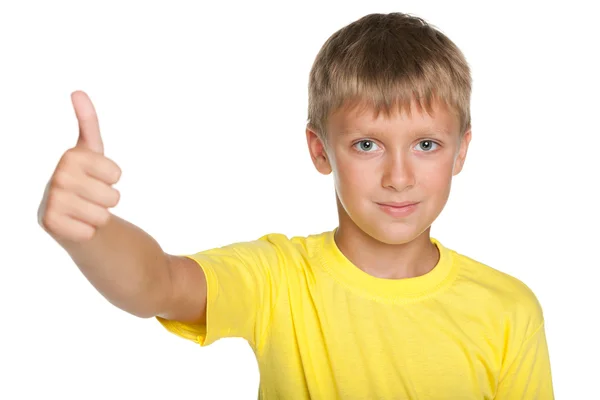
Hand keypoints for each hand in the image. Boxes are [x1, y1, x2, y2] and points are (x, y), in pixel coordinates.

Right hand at [38, 91, 121, 241]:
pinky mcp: (50, 223)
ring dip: (99, 216)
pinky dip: (88, 231)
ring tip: (84, 209)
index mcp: (71, 156)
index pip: (116, 174)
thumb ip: (88, 122)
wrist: (67, 211)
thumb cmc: (85, 178)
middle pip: (113, 196)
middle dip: (108, 199)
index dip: (113, 179)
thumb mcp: (91, 150)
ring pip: (103, 215)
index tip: (98, 176)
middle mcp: (58, 176)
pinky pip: (90, 231)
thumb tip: (78, 91)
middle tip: (91, 196)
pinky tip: (75, 223)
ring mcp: (52, 200)